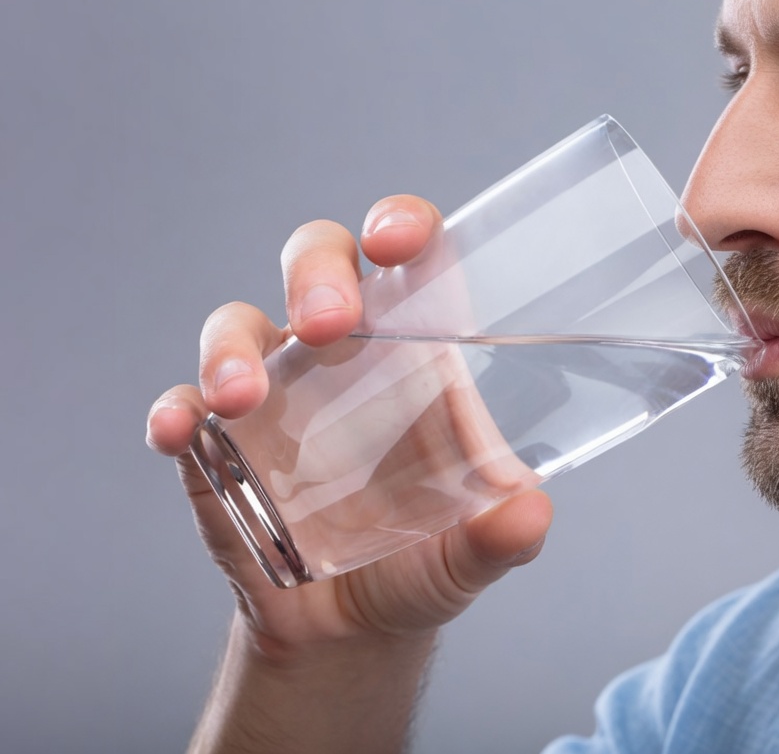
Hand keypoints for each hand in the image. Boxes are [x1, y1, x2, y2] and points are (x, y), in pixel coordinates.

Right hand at [147, 194, 553, 661]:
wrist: (354, 629)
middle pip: (317, 261)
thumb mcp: (475, 551)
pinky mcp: (216, 443)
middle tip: (328, 322)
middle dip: (316, 273)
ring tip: (241, 397)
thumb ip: (505, 534)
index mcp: (418, 349)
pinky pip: (184, 406)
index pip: (409, 257)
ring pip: (238, 324)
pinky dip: (176, 411)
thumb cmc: (427, 559)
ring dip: (233, 347)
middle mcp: (342, 352)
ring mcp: (274, 390)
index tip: (398, 241)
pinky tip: (180, 429)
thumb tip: (528, 513)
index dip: (400, 224)